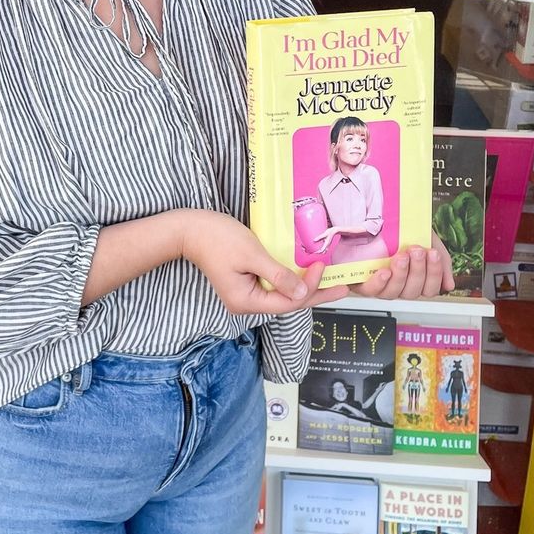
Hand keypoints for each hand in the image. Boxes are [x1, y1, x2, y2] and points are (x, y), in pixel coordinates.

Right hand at [182, 211, 347, 315]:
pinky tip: (305, 275)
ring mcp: (245, 294)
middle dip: (315, 293)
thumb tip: (302, 294)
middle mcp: (246, 303)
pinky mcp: (245, 283)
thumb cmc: (217, 238)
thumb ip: (278, 275)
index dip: (309, 288)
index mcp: (245, 301)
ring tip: (329, 281)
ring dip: (304, 287)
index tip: (322, 267)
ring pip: (282, 295)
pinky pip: (273, 286)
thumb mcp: (252, 254)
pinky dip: (290, 280)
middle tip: (342, 287)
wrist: (190, 229)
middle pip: (287, 302)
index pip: (287, 302)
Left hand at [356, 231, 454, 299]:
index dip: (434, 274)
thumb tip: (448, 285)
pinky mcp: (363, 282)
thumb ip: (442, 263)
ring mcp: (381, 285)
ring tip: (401, 256)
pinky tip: (385, 271)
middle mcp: (399, 286)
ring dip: (400, 274)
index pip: (429, 289)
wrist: (381, 213)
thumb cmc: (406, 230)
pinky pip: (372, 290)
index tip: (432, 252)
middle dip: (417, 270)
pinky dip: (380, 283)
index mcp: (415, 279)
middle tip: (417, 250)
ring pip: (394, 292)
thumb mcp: (429, 242)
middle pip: (413, 292)